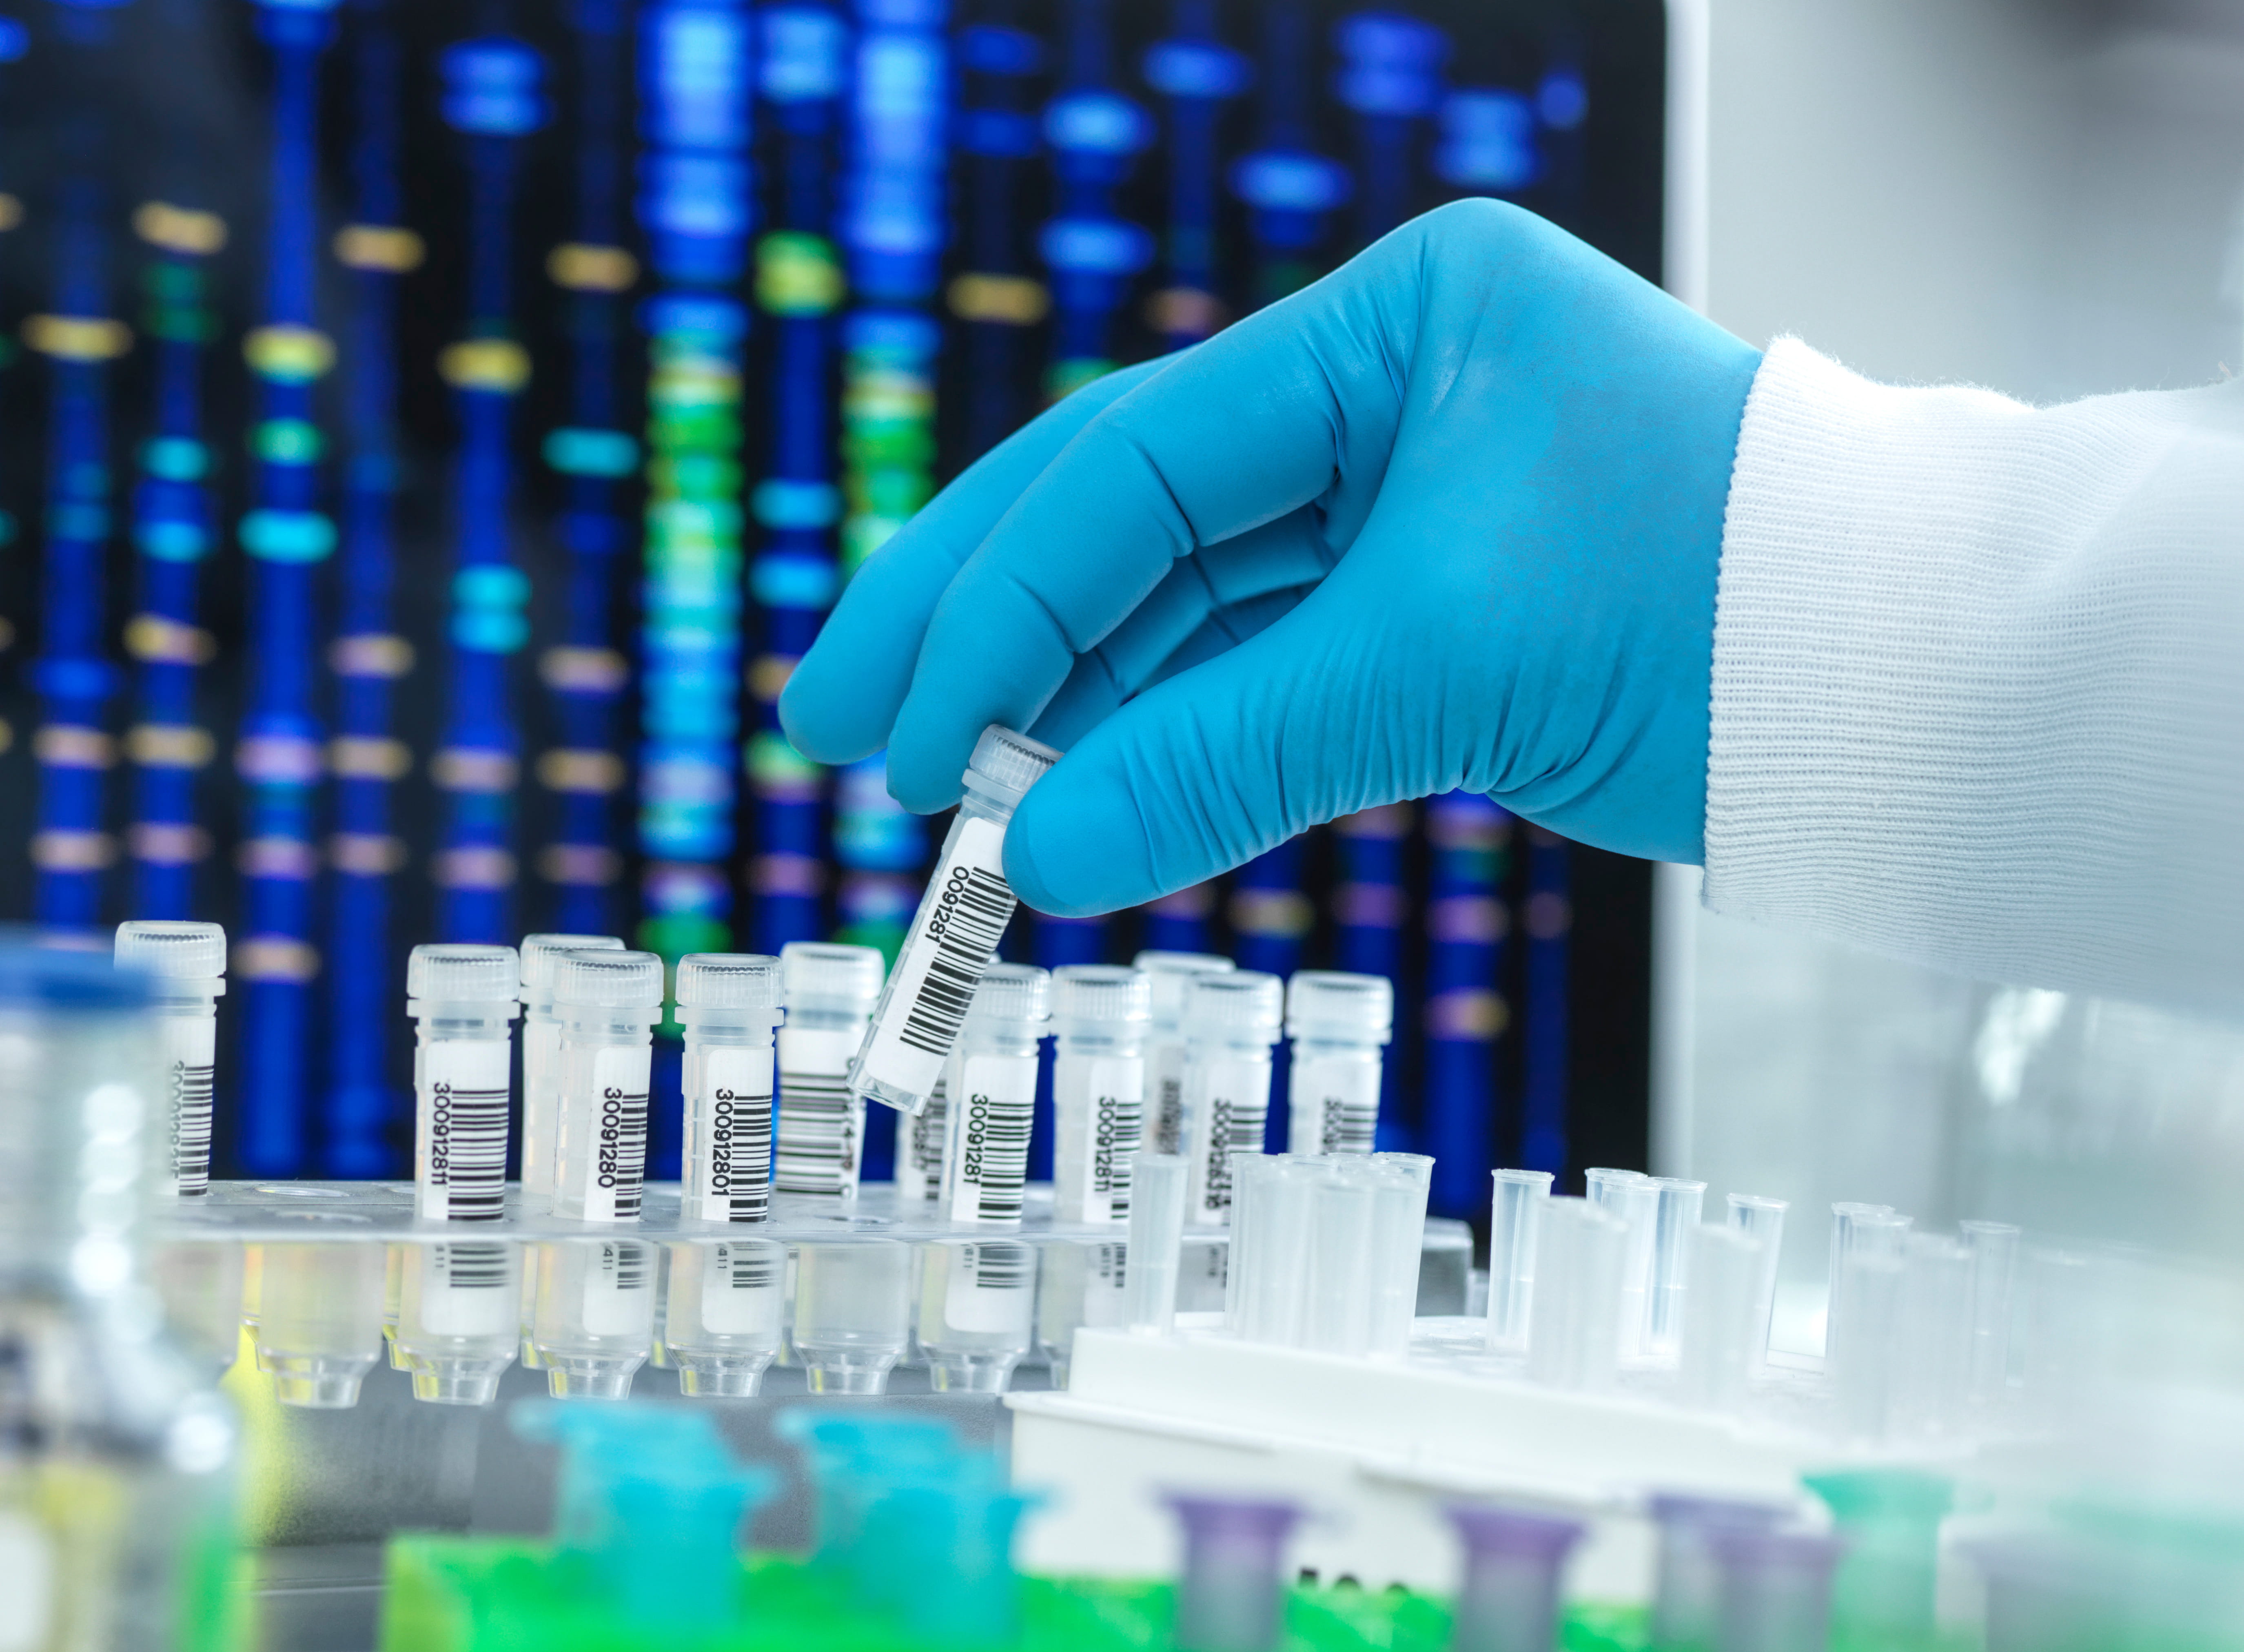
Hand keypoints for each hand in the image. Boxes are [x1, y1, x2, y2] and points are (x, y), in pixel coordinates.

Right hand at [781, 200, 1761, 915]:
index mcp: (1397, 326)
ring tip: (932, 789)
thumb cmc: (1725, 614)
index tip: (903, 730)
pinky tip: (1065, 795)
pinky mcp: (1416, 599)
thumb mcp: (1449, 668)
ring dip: (1057, 696)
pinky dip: (1160, 734)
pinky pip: (1249, 663)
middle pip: (1122, 507)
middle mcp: (1379, 389)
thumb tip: (1034, 857)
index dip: (1001, 602)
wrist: (1907, 686)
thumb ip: (1228, 755)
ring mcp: (1391, 495)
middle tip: (836, 727)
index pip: (1139, 460)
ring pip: (1176, 597)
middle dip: (976, 622)